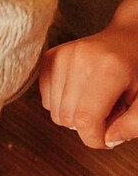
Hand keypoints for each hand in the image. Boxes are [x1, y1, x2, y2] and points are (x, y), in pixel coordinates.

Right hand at [39, 24, 137, 149]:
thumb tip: (107, 140)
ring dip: (74, 115)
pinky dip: (62, 104)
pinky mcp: (49, 58)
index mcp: (109, 68)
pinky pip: (46, 100)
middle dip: (87, 125)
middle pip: (68, 118)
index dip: (95, 139)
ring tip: (94, 100)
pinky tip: (80, 91)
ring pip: (55, 112)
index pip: (87, 119)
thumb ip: (133, 124)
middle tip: (108, 111)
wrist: (129, 35)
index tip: (106, 140)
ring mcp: (61, 57)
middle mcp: (80, 59)